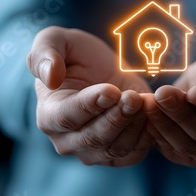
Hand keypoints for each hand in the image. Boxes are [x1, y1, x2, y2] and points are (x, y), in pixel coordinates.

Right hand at [27, 27, 152, 165]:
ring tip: (144, 101)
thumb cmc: (76, 55)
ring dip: (133, 125)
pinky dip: (145, 136)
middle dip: (117, 117)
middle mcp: (66, 140)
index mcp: (48, 115)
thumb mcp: (56, 40)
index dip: (90, 105)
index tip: (111, 90)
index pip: (67, 117)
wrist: (104, 70)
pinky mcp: (117, 155)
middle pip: (93, 138)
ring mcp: (91, 152)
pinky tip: (151, 112)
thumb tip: (50, 79)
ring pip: (115, 148)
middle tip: (134, 97)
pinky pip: (133, 153)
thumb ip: (44, 54)